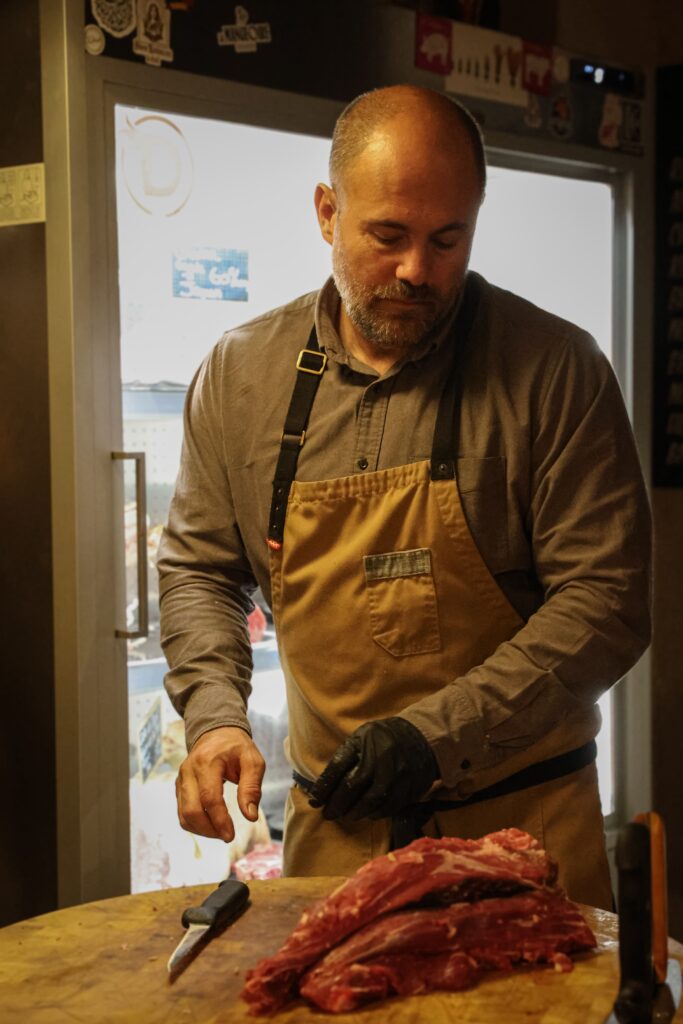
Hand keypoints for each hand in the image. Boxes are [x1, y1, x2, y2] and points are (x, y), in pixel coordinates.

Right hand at [175, 726, 264, 841]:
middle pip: (191, 810)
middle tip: (227, 836)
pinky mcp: (179, 787)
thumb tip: (250, 816)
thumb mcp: (253, 761)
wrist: (216, 732)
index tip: (231, 835)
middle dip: (209, 830)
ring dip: (202, 830)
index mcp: (207, 762)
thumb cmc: (236, 747)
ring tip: (221, 831)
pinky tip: (212, 825)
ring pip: (184, 815)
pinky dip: (196, 824)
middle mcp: (188, 771)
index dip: (219, 820)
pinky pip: (182, 812)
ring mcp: (181, 779)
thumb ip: (252, 787)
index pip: (209, 798)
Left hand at [308, 717, 438, 822]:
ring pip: (372, 801)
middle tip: (328, 814)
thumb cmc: (383, 738)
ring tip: (346, 816)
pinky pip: (389, 807)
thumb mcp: (361, 736)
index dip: (323, 787)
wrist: (421, 737)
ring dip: (355, 813)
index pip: (338, 768)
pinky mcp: (410, 787)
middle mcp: (381, 758)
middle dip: (337, 805)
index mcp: (365, 741)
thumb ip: (345, 756)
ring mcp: (398, 774)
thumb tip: (325, 784)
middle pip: (353, 787)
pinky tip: (367, 814)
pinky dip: (375, 814)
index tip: (315, 801)